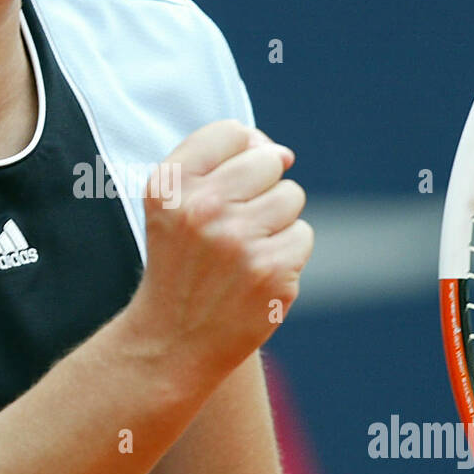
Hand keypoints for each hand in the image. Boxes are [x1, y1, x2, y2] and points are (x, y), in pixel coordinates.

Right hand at [128, 121, 312, 382]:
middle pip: (267, 161)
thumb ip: (217, 162)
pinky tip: (257, 274)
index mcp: (170, 186)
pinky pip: (302, 235)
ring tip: (244, 252)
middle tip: (235, 226)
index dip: (238, 154)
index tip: (225, 186)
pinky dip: (287, 254)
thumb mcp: (173, 206)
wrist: (172, 341)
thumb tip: (282, 151)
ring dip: (277, 222)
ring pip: (291, 197)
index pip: (231, 132)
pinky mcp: (271, 272)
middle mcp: (202, 209)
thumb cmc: (181, 263)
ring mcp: (239, 241)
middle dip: (261, 188)